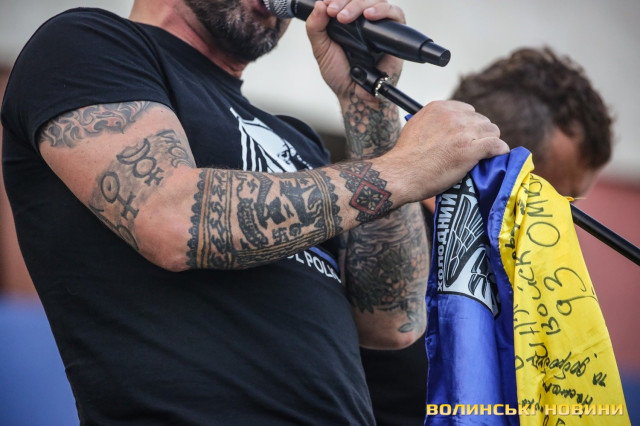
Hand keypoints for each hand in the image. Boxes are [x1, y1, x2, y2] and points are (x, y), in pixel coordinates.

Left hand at [305, 0, 404, 103]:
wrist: (353, 94)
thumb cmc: (340, 74)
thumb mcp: (321, 49)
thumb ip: (315, 27)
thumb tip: (319, 5)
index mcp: (347, 20)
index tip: (326, 3)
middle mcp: (364, 21)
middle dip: (345, 1)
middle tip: (333, 11)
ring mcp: (379, 26)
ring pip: (377, 1)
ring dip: (360, 4)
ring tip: (344, 17)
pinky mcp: (393, 34)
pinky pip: (396, 14)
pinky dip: (383, 10)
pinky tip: (369, 16)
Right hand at [380, 100, 509, 201]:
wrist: (402, 174)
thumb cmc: (405, 157)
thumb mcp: (416, 126)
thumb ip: (433, 122)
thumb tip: (444, 128)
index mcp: (439, 108)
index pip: (467, 110)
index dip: (469, 125)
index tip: (466, 137)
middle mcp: (453, 116)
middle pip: (481, 120)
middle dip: (479, 134)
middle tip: (473, 148)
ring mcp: (463, 132)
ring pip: (492, 131)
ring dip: (490, 142)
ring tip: (483, 155)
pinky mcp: (471, 150)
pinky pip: (497, 146)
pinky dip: (499, 151)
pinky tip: (497, 156)